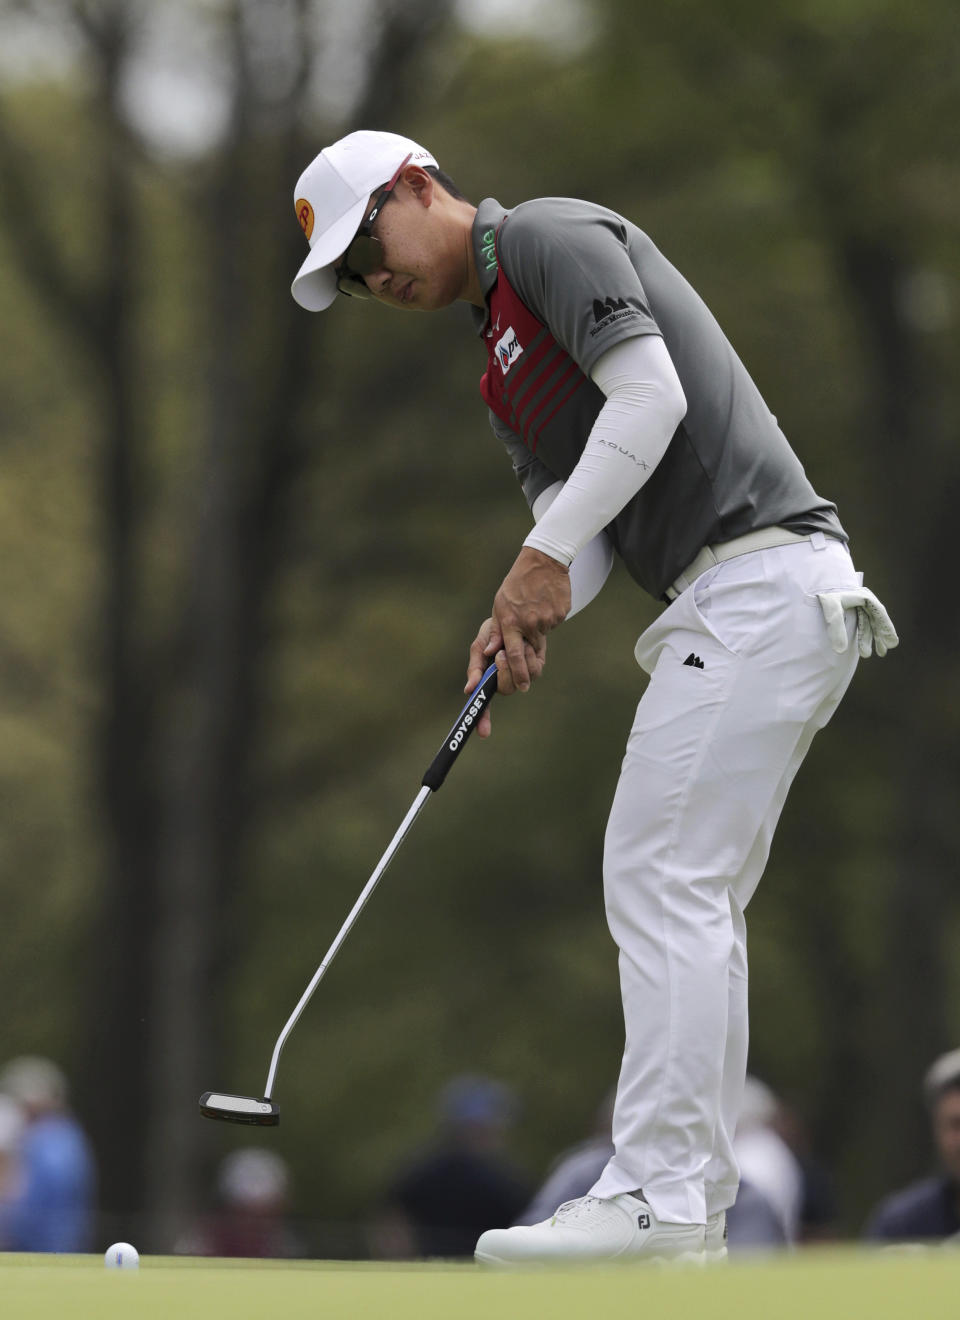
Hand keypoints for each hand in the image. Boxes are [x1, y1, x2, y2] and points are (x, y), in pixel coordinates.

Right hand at [464, 615, 546, 738]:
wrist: (517, 615)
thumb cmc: (493, 631)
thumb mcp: (480, 642)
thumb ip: (476, 661)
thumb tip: (471, 686)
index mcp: (487, 678)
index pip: (483, 703)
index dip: (483, 719)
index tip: (483, 733)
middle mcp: (504, 680)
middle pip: (505, 690)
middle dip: (503, 673)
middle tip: (500, 654)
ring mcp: (522, 675)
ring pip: (521, 681)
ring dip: (516, 661)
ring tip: (510, 645)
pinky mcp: (536, 667)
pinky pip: (534, 670)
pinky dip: (529, 655)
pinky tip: (525, 643)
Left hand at [492, 546, 569, 691]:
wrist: (543, 562)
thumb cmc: (517, 584)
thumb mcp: (500, 605)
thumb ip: (497, 632)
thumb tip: (492, 653)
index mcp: (511, 622)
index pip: (514, 656)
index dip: (518, 674)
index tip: (523, 686)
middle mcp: (529, 624)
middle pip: (532, 653)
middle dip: (530, 662)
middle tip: (529, 659)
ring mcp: (547, 619)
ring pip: (543, 637)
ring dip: (538, 631)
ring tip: (533, 610)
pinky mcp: (560, 614)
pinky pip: (553, 625)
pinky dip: (548, 619)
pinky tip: (544, 604)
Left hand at [816, 588, 898, 657]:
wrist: (815, 586)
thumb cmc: (824, 595)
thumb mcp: (831, 610)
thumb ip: (837, 629)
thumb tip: (841, 651)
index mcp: (863, 596)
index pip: (878, 612)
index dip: (886, 628)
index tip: (892, 642)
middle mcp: (863, 599)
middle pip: (875, 619)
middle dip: (881, 636)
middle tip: (884, 652)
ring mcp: (858, 603)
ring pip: (869, 623)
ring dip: (873, 638)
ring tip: (880, 653)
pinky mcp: (850, 608)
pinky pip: (862, 623)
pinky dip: (865, 634)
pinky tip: (866, 644)